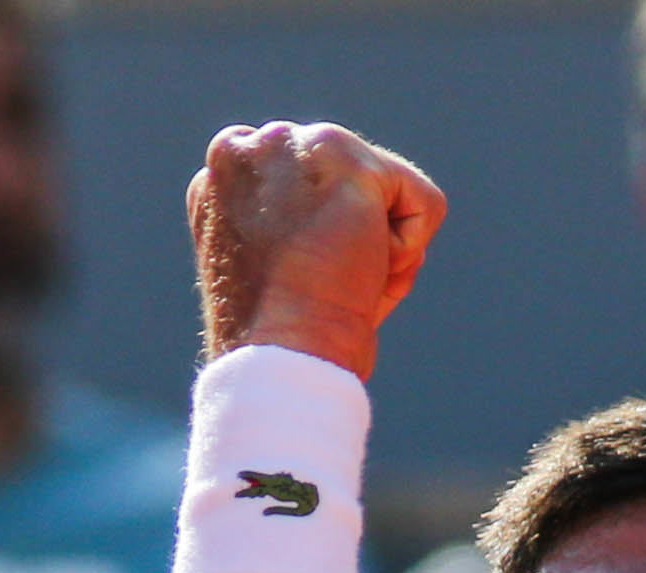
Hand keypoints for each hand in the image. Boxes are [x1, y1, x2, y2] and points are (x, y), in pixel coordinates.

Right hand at [187, 122, 445, 378]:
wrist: (281, 354)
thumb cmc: (285, 337)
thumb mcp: (281, 271)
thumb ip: (303, 223)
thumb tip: (368, 218)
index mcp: (222, 179)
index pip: (310, 186)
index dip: (328, 240)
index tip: (301, 281)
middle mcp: (245, 148)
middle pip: (352, 182)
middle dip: (357, 237)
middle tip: (322, 285)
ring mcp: (289, 144)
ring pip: (388, 190)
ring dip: (382, 246)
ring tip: (340, 278)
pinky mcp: (339, 155)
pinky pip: (423, 204)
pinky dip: (411, 250)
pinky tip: (365, 270)